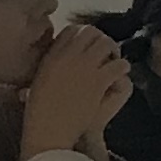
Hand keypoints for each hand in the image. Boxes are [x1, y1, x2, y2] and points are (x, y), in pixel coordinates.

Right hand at [21, 22, 128, 157]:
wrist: (49, 131)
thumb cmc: (40, 112)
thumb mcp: (37, 81)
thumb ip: (48, 66)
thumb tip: (53, 59)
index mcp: (51, 55)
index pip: (71, 30)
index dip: (84, 35)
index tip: (89, 45)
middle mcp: (67, 56)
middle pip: (91, 32)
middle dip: (102, 40)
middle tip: (107, 53)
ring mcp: (84, 67)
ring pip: (107, 44)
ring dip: (114, 52)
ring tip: (115, 63)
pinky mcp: (98, 81)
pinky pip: (118, 65)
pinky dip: (122, 68)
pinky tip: (120, 75)